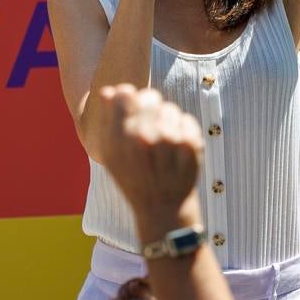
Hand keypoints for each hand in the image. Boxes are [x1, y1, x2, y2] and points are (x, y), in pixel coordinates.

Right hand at [93, 85, 203, 234]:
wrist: (162, 208)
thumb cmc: (133, 179)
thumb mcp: (111, 155)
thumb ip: (109, 121)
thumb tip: (109, 91)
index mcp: (119, 138)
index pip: (124, 94)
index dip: (129, 97)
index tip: (132, 107)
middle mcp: (143, 136)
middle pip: (150, 96)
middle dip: (150, 107)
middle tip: (150, 126)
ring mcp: (169, 140)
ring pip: (169, 108)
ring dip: (167, 120)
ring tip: (163, 142)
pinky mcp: (190, 144)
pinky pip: (186, 119)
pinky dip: (183, 130)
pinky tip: (176, 149)